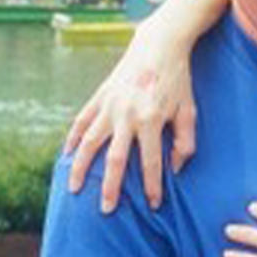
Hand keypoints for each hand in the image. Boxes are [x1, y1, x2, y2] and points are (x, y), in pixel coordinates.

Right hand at [65, 23, 196, 212]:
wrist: (159, 45)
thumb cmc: (178, 81)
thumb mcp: (189, 111)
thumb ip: (185, 142)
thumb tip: (174, 168)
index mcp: (151, 120)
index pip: (151, 163)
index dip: (152, 187)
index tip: (152, 205)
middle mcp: (127, 115)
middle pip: (115, 160)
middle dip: (111, 187)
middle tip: (106, 211)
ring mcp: (110, 105)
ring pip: (89, 142)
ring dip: (81, 168)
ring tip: (75, 189)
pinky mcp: (100, 96)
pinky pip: (81, 121)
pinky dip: (72, 139)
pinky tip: (67, 156)